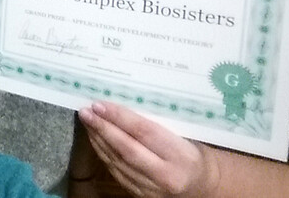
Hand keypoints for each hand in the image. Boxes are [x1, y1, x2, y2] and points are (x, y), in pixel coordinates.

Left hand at [79, 101, 218, 197]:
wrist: (202, 185)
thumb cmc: (193, 153)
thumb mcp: (185, 135)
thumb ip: (158, 123)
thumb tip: (123, 100)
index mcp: (181, 156)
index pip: (144, 133)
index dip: (119, 117)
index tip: (100, 104)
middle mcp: (166, 175)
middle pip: (126, 148)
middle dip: (103, 128)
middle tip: (86, 111)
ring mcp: (151, 188)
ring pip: (117, 161)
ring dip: (98, 139)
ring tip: (87, 120)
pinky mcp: (140, 195)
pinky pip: (116, 171)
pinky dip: (103, 153)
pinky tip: (95, 138)